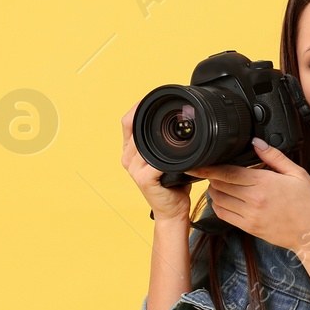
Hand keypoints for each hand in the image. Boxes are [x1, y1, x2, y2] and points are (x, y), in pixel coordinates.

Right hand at [121, 101, 192, 222]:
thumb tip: (181, 125)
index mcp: (131, 151)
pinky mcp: (144, 178)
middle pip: (133, 127)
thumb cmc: (172, 186)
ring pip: (144, 141)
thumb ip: (166, 143)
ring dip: (161, 134)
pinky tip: (180, 153)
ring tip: (178, 128)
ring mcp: (134, 168)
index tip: (152, 99)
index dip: (137, 107)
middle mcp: (128, 158)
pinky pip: (156, 161)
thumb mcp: (167, 159)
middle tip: (172, 109)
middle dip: (150, 114)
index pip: (127, 122)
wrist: (172, 211)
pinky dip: (168, 156)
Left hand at [188, 140, 309, 253]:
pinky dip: (218, 205)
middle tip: (213, 169)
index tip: (197, 164)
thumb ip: (274, 157)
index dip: (209, 167)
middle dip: (212, 176)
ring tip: (219, 182)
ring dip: (214, 190)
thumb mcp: (297, 174)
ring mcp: (249, 216)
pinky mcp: (249, 228)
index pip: (228, 172)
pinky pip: (224, 215)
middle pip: (219, 184)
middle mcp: (253, 200)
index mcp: (264, 183)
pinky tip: (223, 198)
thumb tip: (256, 142)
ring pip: (219, 200)